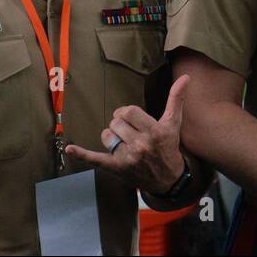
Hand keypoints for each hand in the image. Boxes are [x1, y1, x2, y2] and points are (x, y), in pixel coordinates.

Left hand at [65, 75, 187, 194]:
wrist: (168, 178)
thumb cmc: (168, 147)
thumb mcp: (174, 123)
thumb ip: (177, 99)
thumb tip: (185, 78)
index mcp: (154, 132)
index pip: (129, 112)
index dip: (126, 112)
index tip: (129, 118)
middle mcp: (141, 145)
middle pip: (116, 123)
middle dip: (120, 125)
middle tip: (128, 132)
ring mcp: (127, 158)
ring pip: (107, 136)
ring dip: (110, 137)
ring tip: (121, 142)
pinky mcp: (116, 168)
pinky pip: (96, 159)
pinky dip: (82, 154)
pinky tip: (71, 148)